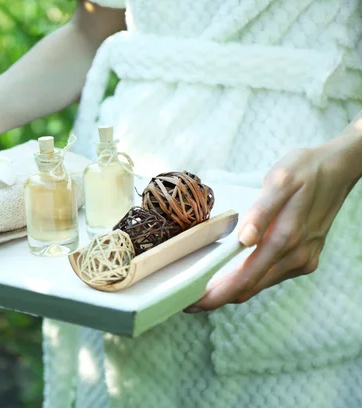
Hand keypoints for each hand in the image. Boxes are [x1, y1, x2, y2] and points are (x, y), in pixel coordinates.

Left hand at [187, 139, 361, 311]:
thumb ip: (261, 211)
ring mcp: (303, 260)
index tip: (192, 303)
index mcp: (286, 239)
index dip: (217, 295)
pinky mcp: (305, 258)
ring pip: (259, 284)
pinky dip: (249, 279)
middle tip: (189, 301)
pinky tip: (230, 273)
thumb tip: (244, 238)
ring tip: (202, 288)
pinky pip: (270, 276)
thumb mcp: (279, 180)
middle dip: (219, 297)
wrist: (340, 168)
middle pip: (249, 288)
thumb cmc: (305, 170)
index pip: (245, 279)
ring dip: (232, 290)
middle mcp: (296, 257)